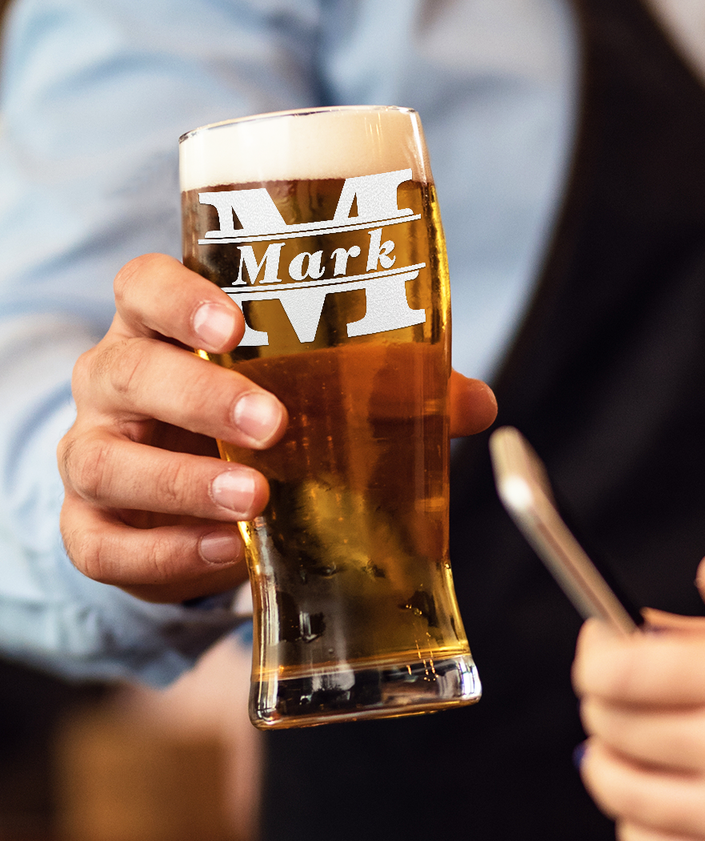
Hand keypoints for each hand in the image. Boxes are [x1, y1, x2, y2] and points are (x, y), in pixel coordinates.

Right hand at [59, 254, 496, 603]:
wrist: (189, 500)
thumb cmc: (255, 421)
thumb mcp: (312, 395)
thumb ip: (388, 390)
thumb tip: (475, 403)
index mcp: (167, 331)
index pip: (144, 288)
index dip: (177, 297)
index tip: (231, 322)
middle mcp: (117, 383)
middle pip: (125, 371)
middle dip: (196, 396)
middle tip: (272, 423)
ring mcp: (95, 454)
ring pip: (103, 460)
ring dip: (182, 482)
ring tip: (255, 499)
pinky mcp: (92, 528)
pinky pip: (105, 543)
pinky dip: (167, 552)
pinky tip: (224, 552)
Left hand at [574, 550, 704, 840]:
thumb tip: (701, 573)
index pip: (618, 668)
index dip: (593, 648)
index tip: (600, 637)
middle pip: (606, 724)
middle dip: (601, 696)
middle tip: (620, 683)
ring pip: (616, 789)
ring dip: (606, 756)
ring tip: (628, 737)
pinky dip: (635, 815)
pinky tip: (656, 789)